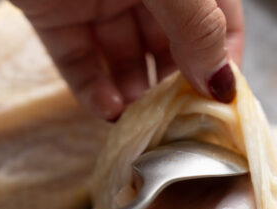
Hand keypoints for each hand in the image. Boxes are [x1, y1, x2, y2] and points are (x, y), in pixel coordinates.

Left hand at [13, 0, 243, 118]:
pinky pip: (77, 59)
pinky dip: (91, 88)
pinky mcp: (53, 15)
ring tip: (139, 122)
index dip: (222, 58)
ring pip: (123, 58)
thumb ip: (198, 25)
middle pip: (170, 45)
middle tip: (176, 124)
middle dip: (174, 85)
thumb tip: (223, 84)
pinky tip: (107, 111)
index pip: (218, 18)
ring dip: (134, 94)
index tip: (219, 102)